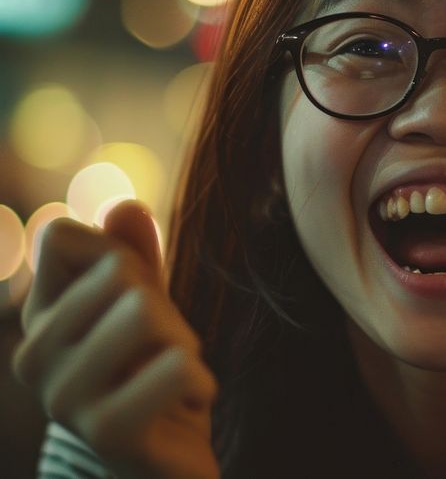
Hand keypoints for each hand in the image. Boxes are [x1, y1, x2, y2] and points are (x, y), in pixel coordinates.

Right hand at [11, 201, 218, 478]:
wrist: (167, 464)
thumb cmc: (153, 376)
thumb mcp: (146, 305)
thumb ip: (133, 257)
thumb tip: (125, 205)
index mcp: (38, 318)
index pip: (61, 237)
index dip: (118, 254)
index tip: (135, 301)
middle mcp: (33, 356)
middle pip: (118, 273)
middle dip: (165, 308)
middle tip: (162, 353)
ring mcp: (63, 396)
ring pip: (144, 311)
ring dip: (183, 343)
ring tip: (171, 378)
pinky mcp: (105, 431)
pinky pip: (175, 365)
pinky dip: (200, 381)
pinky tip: (183, 408)